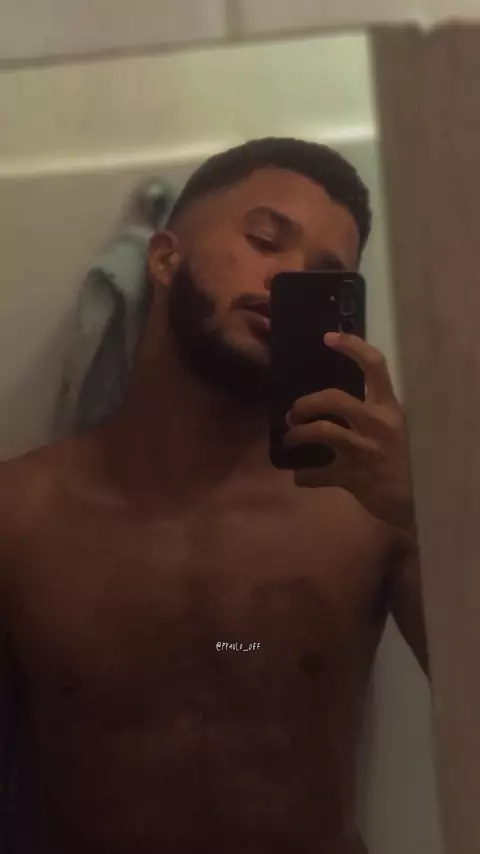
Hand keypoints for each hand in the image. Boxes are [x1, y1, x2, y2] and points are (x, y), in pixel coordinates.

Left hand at [283, 332, 414, 529]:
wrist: (416, 499)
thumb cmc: (401, 458)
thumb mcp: (394, 426)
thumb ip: (371, 410)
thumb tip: (331, 399)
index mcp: (388, 407)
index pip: (374, 365)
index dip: (351, 346)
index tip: (328, 338)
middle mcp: (376, 423)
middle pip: (333, 399)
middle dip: (305, 404)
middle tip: (293, 414)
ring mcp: (364, 450)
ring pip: (320, 431)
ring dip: (296, 434)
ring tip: (289, 439)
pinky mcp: (353, 476)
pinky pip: (316, 474)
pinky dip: (302, 475)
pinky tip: (301, 475)